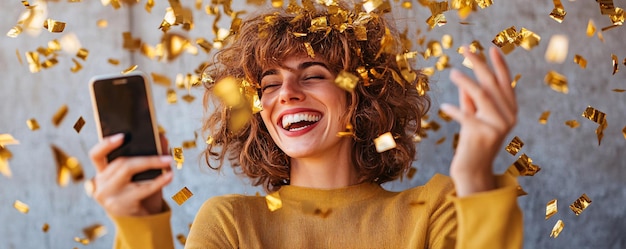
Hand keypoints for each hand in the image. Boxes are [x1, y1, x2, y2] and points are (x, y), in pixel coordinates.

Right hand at [88, 133, 173, 215]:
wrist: (139, 220)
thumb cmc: (138, 192)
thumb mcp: (139, 175)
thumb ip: (148, 155)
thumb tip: (162, 138)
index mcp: (101, 173)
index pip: (96, 155)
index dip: (106, 144)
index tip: (122, 136)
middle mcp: (101, 184)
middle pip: (120, 163)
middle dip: (144, 157)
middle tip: (165, 154)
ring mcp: (109, 195)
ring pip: (128, 170)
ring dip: (152, 163)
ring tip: (169, 161)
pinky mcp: (121, 205)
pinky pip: (142, 189)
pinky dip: (158, 181)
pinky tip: (170, 176)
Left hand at [441, 46, 516, 196]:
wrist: (473, 171)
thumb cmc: (472, 142)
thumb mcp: (473, 116)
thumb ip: (470, 99)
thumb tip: (463, 79)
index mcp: (510, 111)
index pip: (506, 83)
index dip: (500, 65)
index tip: (492, 47)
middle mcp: (508, 117)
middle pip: (492, 84)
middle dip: (479, 64)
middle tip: (466, 49)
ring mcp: (498, 126)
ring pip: (481, 95)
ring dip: (466, 82)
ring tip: (453, 73)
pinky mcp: (485, 135)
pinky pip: (467, 116)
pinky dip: (455, 111)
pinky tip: (445, 107)